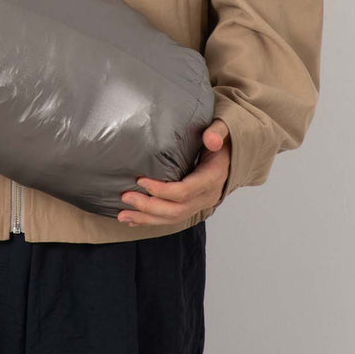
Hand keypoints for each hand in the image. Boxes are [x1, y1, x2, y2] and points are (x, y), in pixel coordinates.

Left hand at [116, 119, 230, 225]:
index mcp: (211, 178)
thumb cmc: (222, 142)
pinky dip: (151, 220)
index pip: (184, 191)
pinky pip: (171, 218)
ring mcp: (199, 204)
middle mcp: (206, 196)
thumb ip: (216, 133)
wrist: (232, 157)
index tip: (140, 180)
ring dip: (146, 218)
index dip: (161, 190)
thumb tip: (211, 139)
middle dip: (148, 206)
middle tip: (125, 197)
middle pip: (175, 209)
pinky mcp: (191, 207)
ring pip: (172, 218)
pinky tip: (134, 220)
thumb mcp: (223, 132)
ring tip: (123, 215)